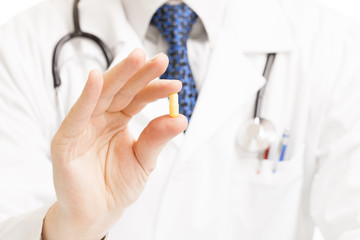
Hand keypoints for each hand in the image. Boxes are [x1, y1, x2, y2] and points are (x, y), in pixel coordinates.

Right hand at [42, 49, 186, 239]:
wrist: (98, 213)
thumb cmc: (117, 185)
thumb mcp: (144, 160)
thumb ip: (157, 139)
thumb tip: (180, 118)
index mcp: (119, 120)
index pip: (137, 97)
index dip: (155, 89)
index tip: (175, 84)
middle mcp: (101, 118)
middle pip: (121, 89)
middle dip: (139, 73)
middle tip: (158, 59)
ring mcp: (83, 126)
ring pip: (101, 94)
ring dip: (118, 75)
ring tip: (137, 59)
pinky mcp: (66, 140)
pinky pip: (77, 115)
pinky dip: (86, 96)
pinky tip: (96, 79)